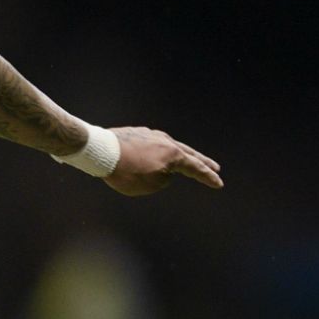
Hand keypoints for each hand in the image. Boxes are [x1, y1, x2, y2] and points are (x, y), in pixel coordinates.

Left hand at [104, 126, 222, 195]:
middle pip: (187, 153)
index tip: (219, 184)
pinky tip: (154, 154)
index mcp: (173, 154)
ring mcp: (150, 134)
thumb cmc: (125, 172)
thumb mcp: (150, 185)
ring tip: (183, 161)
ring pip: (168, 147)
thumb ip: (163, 180)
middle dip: (202, 162)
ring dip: (178, 155)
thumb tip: (161, 170)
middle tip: (215, 167)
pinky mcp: (135, 134)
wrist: (100, 151)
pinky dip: (156, 152)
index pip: (195, 168)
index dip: (207, 177)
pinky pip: (150, 145)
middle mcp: (165, 141)